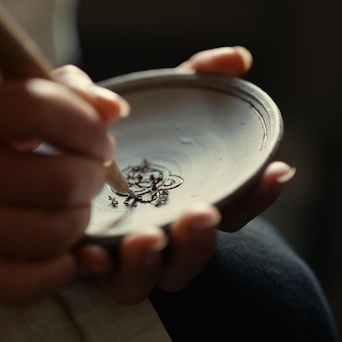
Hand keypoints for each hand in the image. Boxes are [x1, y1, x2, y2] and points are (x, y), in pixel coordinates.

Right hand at [0, 75, 126, 304]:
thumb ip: (57, 93)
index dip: (87, 126)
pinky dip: (59, 270)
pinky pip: (25, 284)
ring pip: (49, 234)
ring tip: (72, 209)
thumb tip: (113, 109)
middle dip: (92, 179)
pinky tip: (60, 252)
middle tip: (89, 176)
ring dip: (79, 222)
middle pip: (57, 180)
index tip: (99, 140)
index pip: (37, 107)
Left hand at [71, 46, 294, 304]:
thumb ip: (195, 75)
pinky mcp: (81, 256)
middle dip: (201, 241)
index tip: (277, 170)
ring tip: (148, 238)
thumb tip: (238, 60)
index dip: (259, 195)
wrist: (64, 148)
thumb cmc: (124, 127)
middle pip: (191, 258)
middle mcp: (159, 236)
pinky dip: (93, 266)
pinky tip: (91, 252)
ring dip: (150, 262)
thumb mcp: (157, 95)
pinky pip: (89, 275)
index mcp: (186, 204)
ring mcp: (119, 255)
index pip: (234, 211)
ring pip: (143, 281)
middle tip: (202, 213)